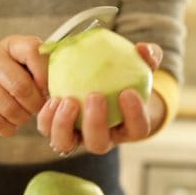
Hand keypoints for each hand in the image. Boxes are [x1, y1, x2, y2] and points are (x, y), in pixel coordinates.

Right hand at [0, 35, 48, 136]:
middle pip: (21, 87)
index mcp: (11, 44)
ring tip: (22, 115)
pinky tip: (10, 124)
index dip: (45, 76)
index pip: (34, 52)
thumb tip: (61, 88)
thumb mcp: (28, 67)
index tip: (47, 89)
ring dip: (21, 118)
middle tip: (35, 108)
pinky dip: (8, 128)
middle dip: (34, 104)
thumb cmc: (10, 78)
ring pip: (9, 108)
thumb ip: (45, 70)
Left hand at [37, 42, 164, 154]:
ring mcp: (77, 137)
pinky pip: (48, 129)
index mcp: (127, 128)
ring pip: (67, 144)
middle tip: (95, 95)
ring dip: (65, 124)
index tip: (128, 92)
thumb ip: (147, 58)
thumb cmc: (124, 78)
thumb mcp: (140, 66)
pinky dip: (48, 116)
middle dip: (96, 123)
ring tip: (68, 100)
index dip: (135, 115)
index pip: (138, 129)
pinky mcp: (57, 129)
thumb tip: (144, 50)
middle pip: (99, 144)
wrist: (102, 85)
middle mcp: (102, 138)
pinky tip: (53, 98)